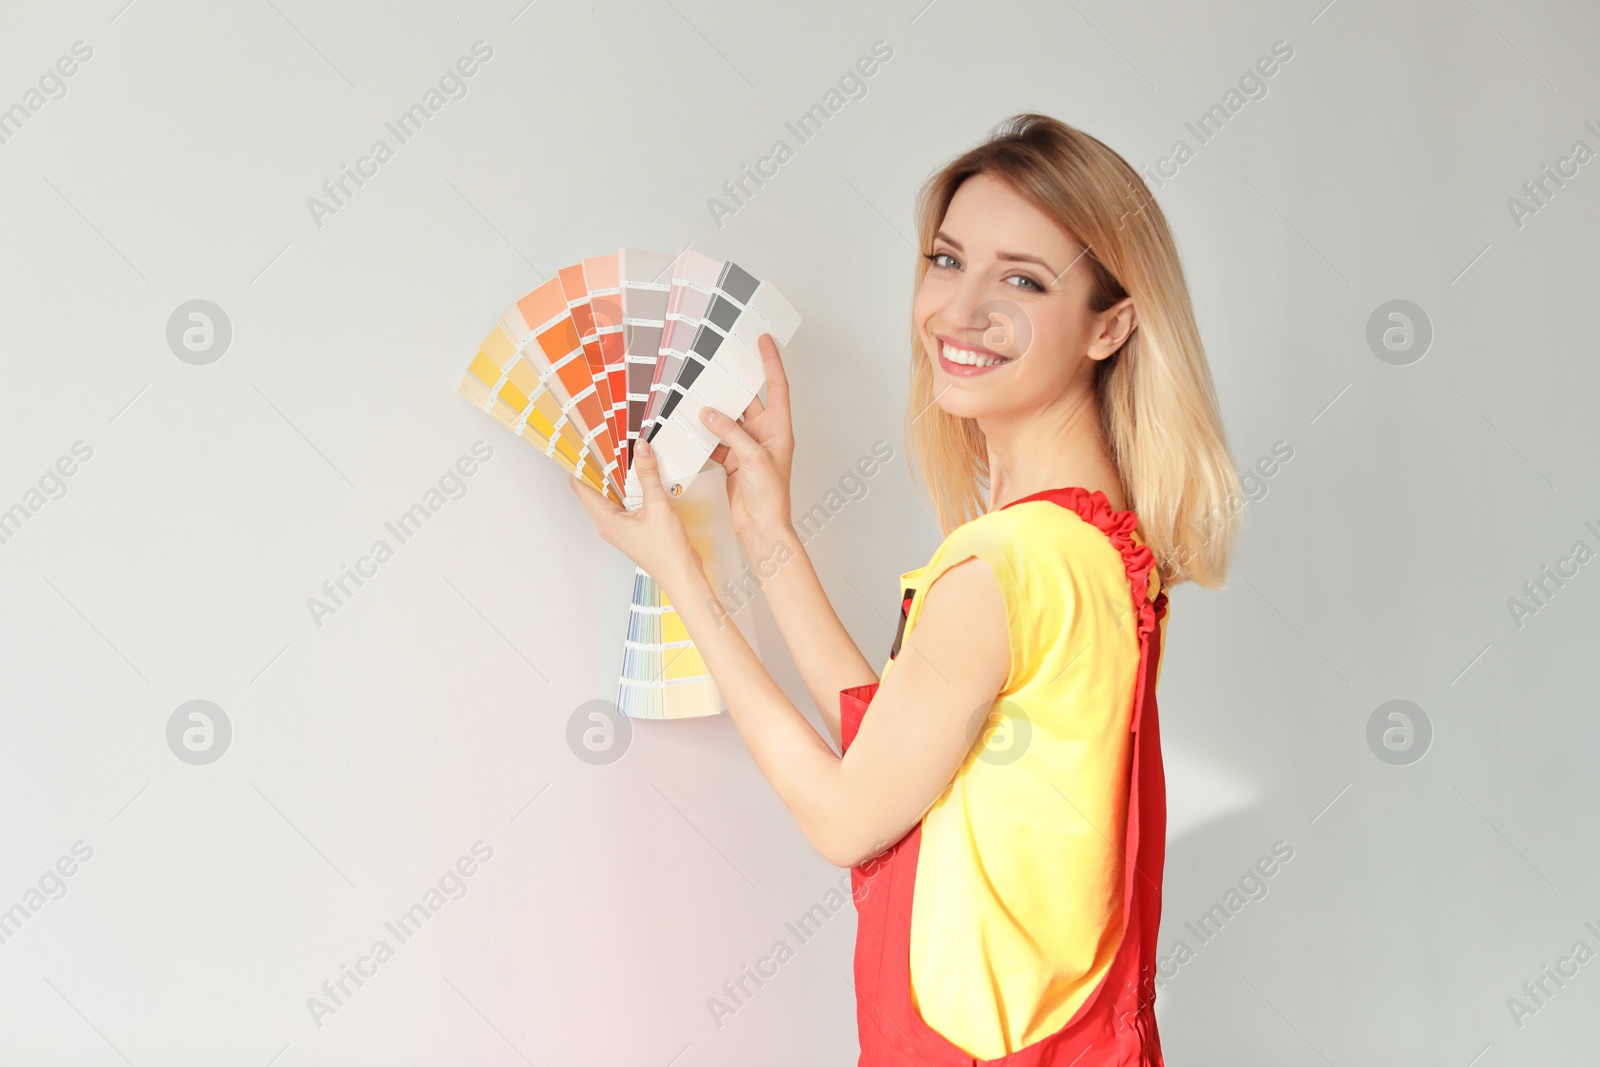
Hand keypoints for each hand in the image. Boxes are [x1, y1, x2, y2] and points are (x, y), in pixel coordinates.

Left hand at [568, 438, 704, 592]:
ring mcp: (621, 527)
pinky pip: (627, 503)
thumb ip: (648, 475)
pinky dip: (633, 489)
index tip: (585, 446)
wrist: (681, 574)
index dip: (581, 466)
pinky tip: (645, 478)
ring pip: (614, 495)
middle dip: (604, 467)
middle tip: (611, 444)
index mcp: (606, 519)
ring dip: (621, 478)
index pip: (581, 487)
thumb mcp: (658, 505)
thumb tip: (641, 449)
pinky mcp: (633, 529)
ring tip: (629, 455)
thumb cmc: (666, 549)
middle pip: (597, 489)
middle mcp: (608, 523)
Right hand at [701, 333, 793, 540]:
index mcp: (779, 429)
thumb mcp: (752, 458)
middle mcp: (764, 435)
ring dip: (711, 414)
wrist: (761, 527)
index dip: (770, 362)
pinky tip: (689, 430)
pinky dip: (702, 437)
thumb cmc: (770, 497)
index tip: (763, 340)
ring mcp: (746, 448)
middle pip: (746, 402)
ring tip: (694, 397)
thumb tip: (709, 413)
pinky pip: (714, 442)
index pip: (776, 386)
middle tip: (715, 366)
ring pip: (726, 422)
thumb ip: (731, 432)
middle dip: (731, 386)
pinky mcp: (732, 461)